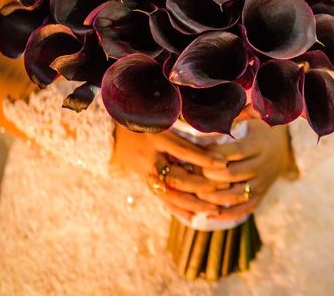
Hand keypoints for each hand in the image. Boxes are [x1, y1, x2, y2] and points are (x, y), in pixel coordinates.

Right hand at [112, 126, 229, 218]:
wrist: (109, 129)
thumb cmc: (142, 116)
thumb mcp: (160, 116)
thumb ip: (183, 121)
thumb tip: (213, 125)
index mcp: (155, 137)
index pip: (183, 150)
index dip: (203, 158)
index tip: (223, 163)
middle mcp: (149, 157)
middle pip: (177, 177)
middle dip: (201, 185)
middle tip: (224, 188)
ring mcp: (144, 172)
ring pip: (170, 193)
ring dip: (193, 203)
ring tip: (214, 209)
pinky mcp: (144, 180)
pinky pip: (161, 198)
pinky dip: (178, 208)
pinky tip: (194, 216)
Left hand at [196, 117, 297, 220]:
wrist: (282, 146)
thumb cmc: (256, 130)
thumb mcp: (249, 120)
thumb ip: (233, 118)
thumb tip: (208, 115)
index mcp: (258, 144)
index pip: (233, 152)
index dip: (212, 154)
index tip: (194, 153)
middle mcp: (262, 164)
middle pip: (232, 174)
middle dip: (209, 176)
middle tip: (190, 174)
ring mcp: (263, 182)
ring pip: (237, 194)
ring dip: (214, 197)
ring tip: (196, 194)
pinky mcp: (262, 195)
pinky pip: (245, 209)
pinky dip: (227, 214)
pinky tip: (209, 212)